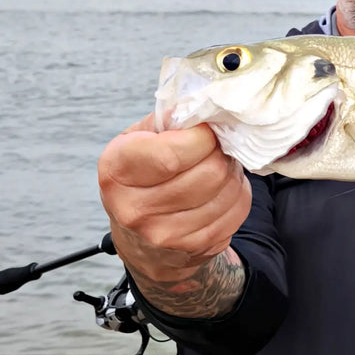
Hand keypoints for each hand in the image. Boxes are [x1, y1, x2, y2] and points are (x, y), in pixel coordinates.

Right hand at [97, 114, 251, 283]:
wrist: (140, 237)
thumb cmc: (144, 173)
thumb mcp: (140, 139)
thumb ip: (169, 119)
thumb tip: (207, 106)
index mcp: (116, 172)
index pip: (172, 155)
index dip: (201, 137)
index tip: (206, 130)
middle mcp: (135, 209)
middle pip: (208, 172)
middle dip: (221, 152)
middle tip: (217, 146)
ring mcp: (165, 235)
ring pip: (227, 191)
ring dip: (232, 172)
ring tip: (219, 165)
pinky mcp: (194, 249)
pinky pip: (236, 212)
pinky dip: (237, 195)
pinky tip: (223, 189)